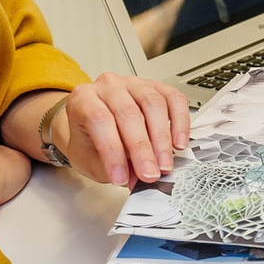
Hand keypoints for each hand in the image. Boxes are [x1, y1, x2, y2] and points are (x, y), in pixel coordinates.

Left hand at [27, 75, 191, 187]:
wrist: (95, 126)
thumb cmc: (90, 141)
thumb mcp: (89, 160)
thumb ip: (109, 169)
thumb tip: (135, 180)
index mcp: (83, 99)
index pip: (99, 119)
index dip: (112, 151)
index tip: (121, 177)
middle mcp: (108, 86)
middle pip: (128, 113)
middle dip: (141, 149)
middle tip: (149, 173)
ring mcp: (134, 84)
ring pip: (153, 104)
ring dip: (162, 139)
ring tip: (164, 164)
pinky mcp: (157, 87)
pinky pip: (174, 99)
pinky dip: (180, 122)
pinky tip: (178, 142)